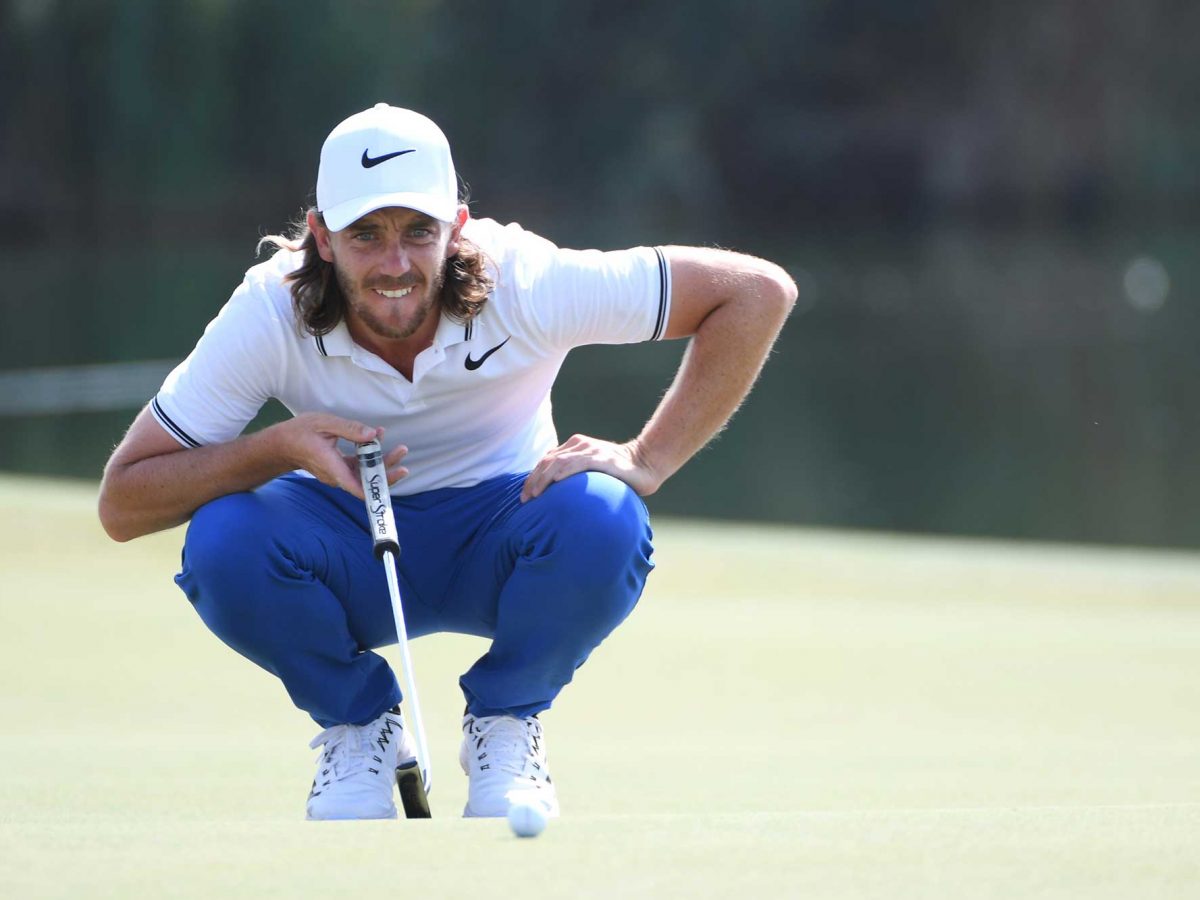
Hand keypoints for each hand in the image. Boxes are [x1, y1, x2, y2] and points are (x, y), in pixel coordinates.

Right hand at [272, 413, 408, 498]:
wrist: (282, 444)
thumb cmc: (300, 432)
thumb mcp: (324, 423)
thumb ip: (349, 429)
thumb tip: (372, 435)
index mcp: (332, 467)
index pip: (359, 487)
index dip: (379, 485)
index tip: (397, 474)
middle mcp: (337, 476)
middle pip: (367, 481)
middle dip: (388, 468)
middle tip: (402, 451)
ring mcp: (339, 474)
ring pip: (365, 474)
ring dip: (382, 462)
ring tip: (400, 448)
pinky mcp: (340, 469)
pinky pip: (359, 466)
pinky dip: (370, 456)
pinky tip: (376, 438)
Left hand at [521, 434, 661, 501]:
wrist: (647, 462)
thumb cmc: (620, 473)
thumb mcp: (593, 471)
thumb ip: (577, 477)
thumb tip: (559, 500)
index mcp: (575, 446)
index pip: (546, 460)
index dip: (533, 477)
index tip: (526, 496)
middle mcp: (580, 445)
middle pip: (547, 461)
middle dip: (533, 480)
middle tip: (525, 500)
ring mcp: (590, 450)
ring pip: (558, 462)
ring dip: (543, 479)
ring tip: (535, 495)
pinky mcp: (601, 457)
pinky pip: (577, 463)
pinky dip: (563, 472)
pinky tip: (554, 483)